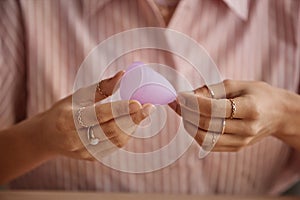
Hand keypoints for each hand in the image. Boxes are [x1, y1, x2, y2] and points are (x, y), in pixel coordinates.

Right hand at [39, 71, 154, 159]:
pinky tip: (133, 123)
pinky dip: (127, 133)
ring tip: (144, 113)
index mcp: (66, 120)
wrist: (48, 137)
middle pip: (110, 130)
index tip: (138, 102)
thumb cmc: (64, 111)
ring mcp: (83, 152)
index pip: (98, 115)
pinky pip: (114, 146)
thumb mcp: (77, 95)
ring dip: (132, 126)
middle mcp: (74, 139)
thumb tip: (123, 74)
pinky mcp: (92, 158)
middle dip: (133, 118)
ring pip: (115, 140)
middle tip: (149, 107)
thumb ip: (101, 87)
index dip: (119, 109)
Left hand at [170, 80, 298, 151]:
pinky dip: (196, 133)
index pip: (213, 108)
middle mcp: (247, 129)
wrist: (278, 114)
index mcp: (250, 108)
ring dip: (189, 124)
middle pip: (206, 124)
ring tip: (183, 112)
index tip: (180, 95)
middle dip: (186, 113)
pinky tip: (192, 122)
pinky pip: (209, 145)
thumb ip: (211, 90)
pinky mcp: (236, 148)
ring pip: (204, 138)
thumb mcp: (237, 85)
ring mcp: (242, 142)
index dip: (192, 102)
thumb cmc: (257, 94)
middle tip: (178, 103)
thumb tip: (186, 96)